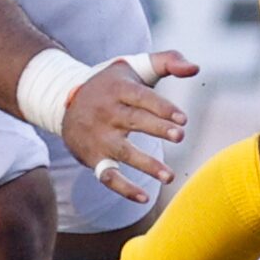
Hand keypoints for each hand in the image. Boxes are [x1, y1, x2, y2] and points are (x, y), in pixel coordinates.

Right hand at [57, 51, 198, 199]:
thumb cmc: (112, 83)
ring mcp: (99, 136)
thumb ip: (167, 61)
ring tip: (169, 177)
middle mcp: (107, 112)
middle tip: (180, 136)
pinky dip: (123, 189)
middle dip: (156, 128)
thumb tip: (196, 69)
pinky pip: (107, 175)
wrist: (63, 99)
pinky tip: (145, 198)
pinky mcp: (93, 157)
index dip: (162, 108)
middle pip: (133, 121)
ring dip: (145, 164)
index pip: (142, 98)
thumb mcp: (135, 66)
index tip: (183, 119)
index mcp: (119, 89)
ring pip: (122, 152)